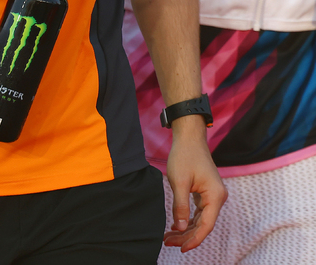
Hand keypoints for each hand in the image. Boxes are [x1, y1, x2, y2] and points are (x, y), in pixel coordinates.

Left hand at [163, 118, 227, 251]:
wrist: (189, 137)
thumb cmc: (184, 155)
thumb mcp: (179, 181)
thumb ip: (180, 206)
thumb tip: (180, 229)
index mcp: (215, 196)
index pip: (206, 225)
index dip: (194, 239)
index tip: (180, 248)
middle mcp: (217, 197)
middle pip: (203, 224)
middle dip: (185, 235)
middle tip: (167, 242)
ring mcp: (212, 195)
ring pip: (200, 219)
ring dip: (185, 229)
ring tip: (168, 237)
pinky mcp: (206, 192)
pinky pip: (198, 212)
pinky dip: (187, 219)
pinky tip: (175, 226)